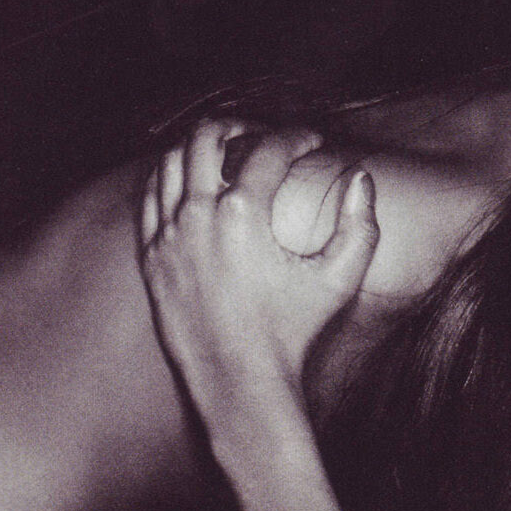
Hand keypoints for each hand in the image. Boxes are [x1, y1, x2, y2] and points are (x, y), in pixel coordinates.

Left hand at [136, 119, 376, 439]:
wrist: (240, 384)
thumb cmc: (293, 333)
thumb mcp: (338, 280)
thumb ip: (360, 224)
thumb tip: (360, 176)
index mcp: (244, 213)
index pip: (269, 148)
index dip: (297, 136)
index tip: (312, 141)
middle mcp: (198, 216)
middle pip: (206, 137)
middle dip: (238, 126)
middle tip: (261, 137)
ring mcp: (168, 236)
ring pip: (170, 161)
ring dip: (199, 149)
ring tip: (225, 156)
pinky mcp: (151, 258)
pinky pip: (150, 199)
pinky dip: (169, 181)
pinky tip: (191, 188)